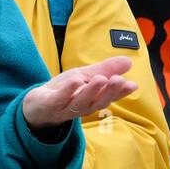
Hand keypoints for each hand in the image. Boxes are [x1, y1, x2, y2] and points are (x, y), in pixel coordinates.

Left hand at [22, 56, 136, 128]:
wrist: (36, 105)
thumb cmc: (65, 91)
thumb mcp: (85, 76)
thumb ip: (106, 70)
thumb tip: (129, 61)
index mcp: (93, 100)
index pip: (109, 97)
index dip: (121, 92)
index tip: (133, 85)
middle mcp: (82, 107)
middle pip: (97, 101)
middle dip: (109, 91)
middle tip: (119, 80)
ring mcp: (65, 107)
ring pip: (80, 102)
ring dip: (91, 91)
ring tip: (101, 78)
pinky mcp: (49, 105)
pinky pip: (59, 99)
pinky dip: (68, 90)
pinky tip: (76, 80)